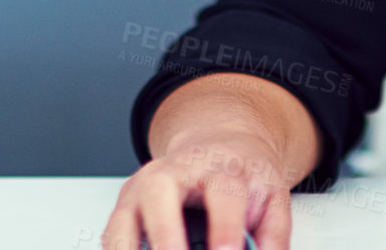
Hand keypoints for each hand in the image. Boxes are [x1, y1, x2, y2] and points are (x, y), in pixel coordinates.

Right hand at [101, 125, 295, 249]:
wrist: (219, 145)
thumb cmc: (241, 174)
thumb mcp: (270, 196)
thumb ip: (273, 234)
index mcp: (219, 168)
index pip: (223, 195)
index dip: (225, 229)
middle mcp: (174, 173)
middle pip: (160, 195)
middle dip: (166, 238)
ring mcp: (143, 188)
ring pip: (124, 218)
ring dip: (130, 249)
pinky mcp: (125, 206)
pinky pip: (112, 235)